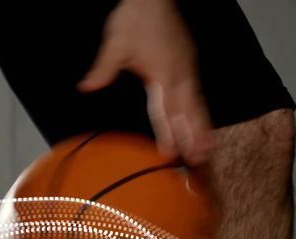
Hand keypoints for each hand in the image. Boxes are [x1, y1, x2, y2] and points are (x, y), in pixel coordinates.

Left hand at [79, 0, 212, 163]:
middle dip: (194, 137)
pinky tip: (203, 122)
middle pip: (189, 112)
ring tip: (208, 150)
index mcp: (164, 72)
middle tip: (200, 162)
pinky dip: (202, 111)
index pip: (167, 110)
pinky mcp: (189, 62)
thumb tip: (86, 87)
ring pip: (198, 104)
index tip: (172, 154)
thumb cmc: (135, 18)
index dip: (170, 133)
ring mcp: (188, 68)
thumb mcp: (115, 44)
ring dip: (202, 128)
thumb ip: (103, 69)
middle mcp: (181, 74)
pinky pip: (198, 93)